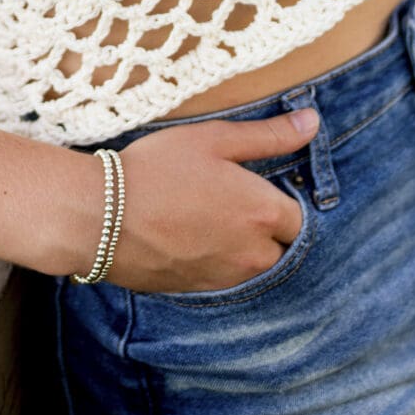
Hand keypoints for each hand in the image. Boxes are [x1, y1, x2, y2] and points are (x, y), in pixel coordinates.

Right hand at [98, 107, 319, 293]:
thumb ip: (268, 135)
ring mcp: (227, 277)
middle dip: (266, 230)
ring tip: (208, 219)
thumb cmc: (158, 170)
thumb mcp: (214, 139)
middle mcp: (254, 253)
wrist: (102, 217)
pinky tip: (190, 238)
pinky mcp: (199, 291)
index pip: (300, 218)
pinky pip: (224, 279)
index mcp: (265, 213)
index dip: (281, 201)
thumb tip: (312, 122)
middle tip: (231, 203)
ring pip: (253, 266)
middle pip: (281, 248)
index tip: (256, 187)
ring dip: (243, 247)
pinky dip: (216, 262)